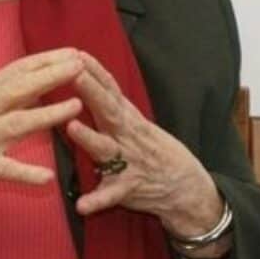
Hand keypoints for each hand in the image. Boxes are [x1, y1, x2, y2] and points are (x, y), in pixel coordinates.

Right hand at [0, 48, 83, 210]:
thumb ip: (2, 90)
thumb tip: (37, 77)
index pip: (18, 70)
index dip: (47, 60)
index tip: (73, 52)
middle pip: (20, 88)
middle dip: (52, 76)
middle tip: (80, 66)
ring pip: (17, 123)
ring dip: (48, 115)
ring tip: (75, 106)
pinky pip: (4, 170)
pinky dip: (26, 174)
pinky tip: (47, 177)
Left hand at [65, 53, 222, 237]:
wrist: (187, 187)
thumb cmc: (154, 150)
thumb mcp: (136, 122)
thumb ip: (112, 105)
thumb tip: (85, 77)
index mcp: (128, 119)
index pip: (111, 90)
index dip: (95, 71)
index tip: (76, 53)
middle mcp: (128, 136)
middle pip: (108, 109)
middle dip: (90, 91)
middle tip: (73, 74)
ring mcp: (129, 161)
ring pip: (107, 148)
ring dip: (89, 138)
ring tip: (72, 127)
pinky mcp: (129, 188)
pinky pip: (111, 195)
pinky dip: (97, 200)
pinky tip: (81, 205)